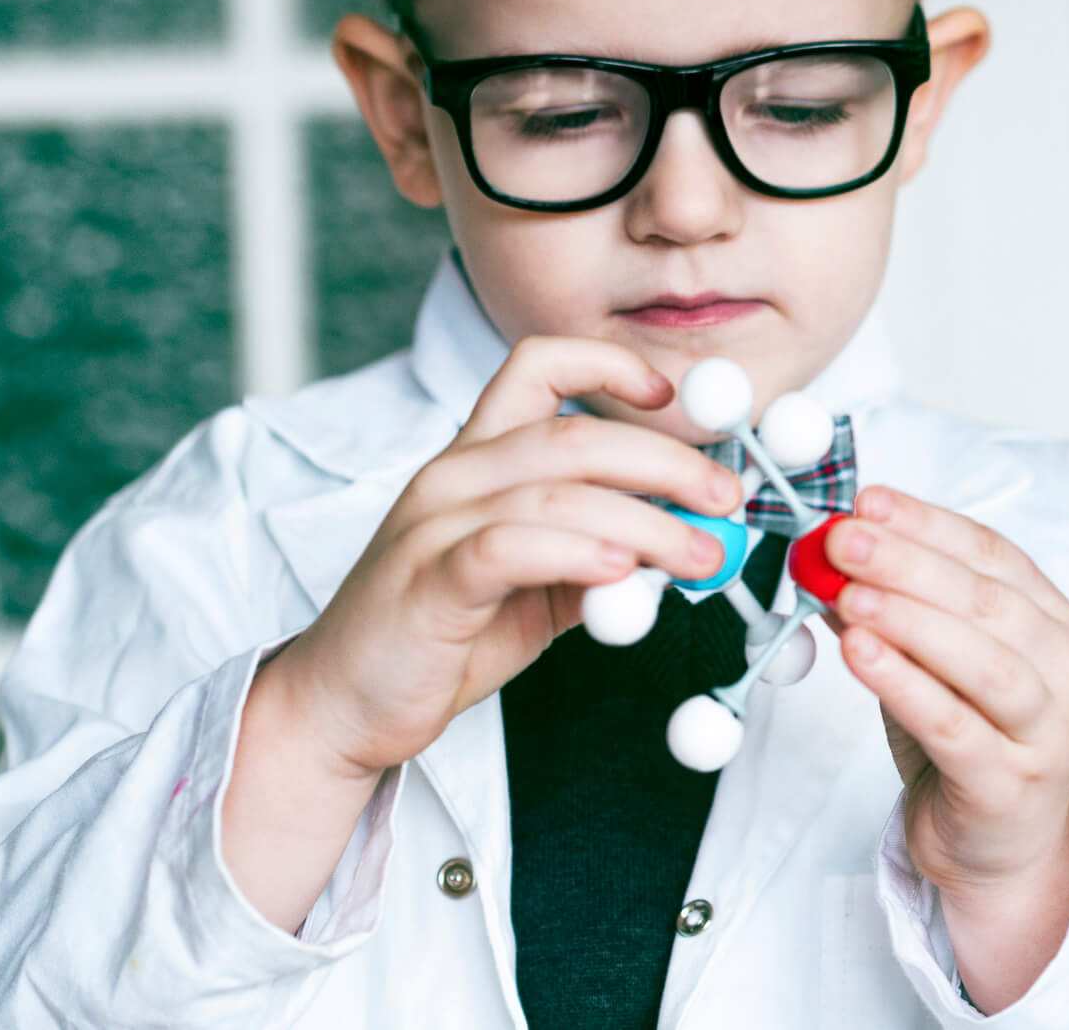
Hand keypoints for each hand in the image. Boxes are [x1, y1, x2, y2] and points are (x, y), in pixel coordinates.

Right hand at [263, 336, 740, 780]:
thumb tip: (695, 537)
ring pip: (556, 490)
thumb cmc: (443, 634)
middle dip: (667, 462)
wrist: (343, 704)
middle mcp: (454, 474)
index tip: (671, 395)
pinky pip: (509, 548)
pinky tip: (623, 570)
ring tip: (702, 554)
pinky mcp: (427, 583)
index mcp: (479, 458)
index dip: (610, 365)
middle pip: (575, 434)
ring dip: (647, 520)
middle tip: (725, 497)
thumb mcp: (539, 583)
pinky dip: (576, 551)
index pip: (537, 367)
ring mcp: (434, 524)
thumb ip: (604, 550)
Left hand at [826, 486, 1068, 1008]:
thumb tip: (827, 556)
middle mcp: (1060, 667)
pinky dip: (906, 687)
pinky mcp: (1009, 784)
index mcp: (1048, 619)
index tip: (866, 502)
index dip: (926, 523)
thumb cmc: (972, 738)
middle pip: (987, 601)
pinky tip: (860, 655)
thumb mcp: (935, 662)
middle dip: (908, 562)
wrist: (1003, 845)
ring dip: (911, 621)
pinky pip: (955, 729)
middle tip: (843, 539)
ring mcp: (1043, 729)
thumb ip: (894, 609)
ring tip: (849, 594)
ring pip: (983, 663)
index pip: (991, 553)